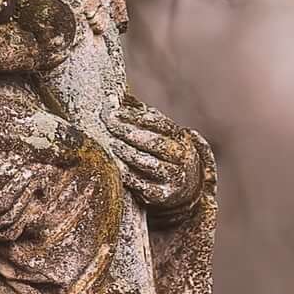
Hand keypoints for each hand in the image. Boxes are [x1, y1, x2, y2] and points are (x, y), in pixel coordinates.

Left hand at [106, 101, 207, 215]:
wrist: (184, 189)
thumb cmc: (164, 155)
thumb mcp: (161, 136)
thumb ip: (139, 118)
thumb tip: (111, 98)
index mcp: (180, 139)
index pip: (160, 124)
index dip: (137, 117)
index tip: (115, 112)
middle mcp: (181, 158)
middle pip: (155, 143)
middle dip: (130, 133)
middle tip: (109, 124)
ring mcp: (173, 178)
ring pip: (149, 164)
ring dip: (128, 153)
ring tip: (112, 143)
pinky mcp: (162, 196)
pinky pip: (143, 186)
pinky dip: (129, 176)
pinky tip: (116, 166)